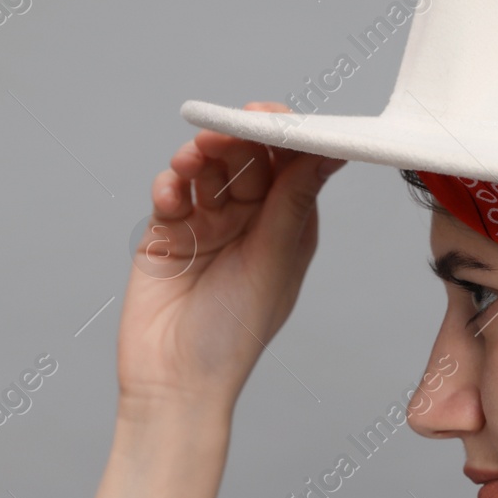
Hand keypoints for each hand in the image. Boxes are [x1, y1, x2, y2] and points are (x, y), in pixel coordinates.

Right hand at [116, 101, 346, 413]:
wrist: (176, 381)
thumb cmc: (234, 334)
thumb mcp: (274, 261)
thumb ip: (293, 201)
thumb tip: (330, 150)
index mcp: (288, 226)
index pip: (290, 165)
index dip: (281, 137)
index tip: (269, 117)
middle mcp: (250, 220)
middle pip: (245, 159)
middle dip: (234, 140)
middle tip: (221, 131)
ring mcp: (206, 223)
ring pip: (205, 170)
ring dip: (198, 158)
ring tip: (190, 160)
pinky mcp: (167, 232)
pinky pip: (170, 193)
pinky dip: (169, 186)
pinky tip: (170, 195)